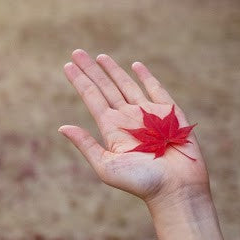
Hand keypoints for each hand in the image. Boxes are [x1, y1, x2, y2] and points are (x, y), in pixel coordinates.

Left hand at [59, 50, 209, 207]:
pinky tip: (135, 66)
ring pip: (127, 85)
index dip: (80, 80)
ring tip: (100, 57)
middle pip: (105, 87)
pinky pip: (155, 89)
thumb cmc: (142, 183)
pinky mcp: (169, 112)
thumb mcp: (107, 166)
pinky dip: (146, 76)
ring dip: (113, 70)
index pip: (92, 97)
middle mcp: (127, 117)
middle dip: (91, 70)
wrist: (177, 188)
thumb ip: (86, 145)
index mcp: (112, 128)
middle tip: (76, 52)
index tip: (67, 65)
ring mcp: (148, 113)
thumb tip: (62, 127)